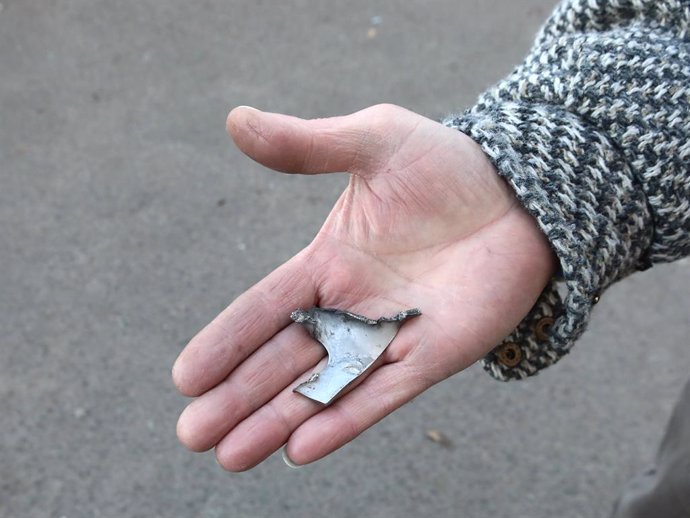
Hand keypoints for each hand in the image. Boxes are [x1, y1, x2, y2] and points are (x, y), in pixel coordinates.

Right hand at [173, 104, 555, 469]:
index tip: (184, 376)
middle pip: (283, 359)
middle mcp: (352, 307)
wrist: (521, 192)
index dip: (226, 340)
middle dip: (237, 397)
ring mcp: (392, 335)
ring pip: (324, 387)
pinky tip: (301, 450)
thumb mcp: (372, 141)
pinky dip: (343, 421)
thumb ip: (307, 144)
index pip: (265, 308)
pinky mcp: (435, 355)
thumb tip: (236, 121)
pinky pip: (382, 394)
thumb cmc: (445, 163)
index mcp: (329, 262)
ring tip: (230, 456)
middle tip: (191, 435)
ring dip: (277, 421)